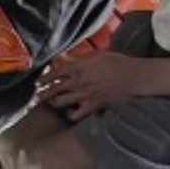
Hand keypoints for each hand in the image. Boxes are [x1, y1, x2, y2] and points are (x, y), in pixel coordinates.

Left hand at [35, 52, 153, 120]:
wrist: (133, 77)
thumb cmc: (118, 62)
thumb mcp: (97, 54)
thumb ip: (80, 57)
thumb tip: (67, 58)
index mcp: (78, 66)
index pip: (55, 73)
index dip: (44, 78)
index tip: (38, 82)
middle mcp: (78, 81)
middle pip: (53, 88)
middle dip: (42, 92)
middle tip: (36, 95)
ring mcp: (84, 94)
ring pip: (60, 101)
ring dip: (53, 102)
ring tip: (49, 102)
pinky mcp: (92, 106)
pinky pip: (76, 114)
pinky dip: (71, 114)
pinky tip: (70, 112)